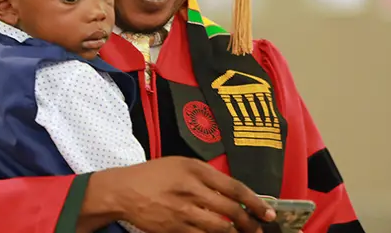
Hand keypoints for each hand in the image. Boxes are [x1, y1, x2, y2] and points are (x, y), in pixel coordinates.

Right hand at [77, 157, 275, 232]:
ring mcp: (183, 210)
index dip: (255, 201)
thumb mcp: (179, 164)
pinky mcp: (175, 227)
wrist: (123, 191)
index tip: (267, 212)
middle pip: (231, 209)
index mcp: (195, 169)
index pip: (234, 186)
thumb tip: (231, 192)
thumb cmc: (152, 175)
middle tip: (258, 228)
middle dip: (249, 222)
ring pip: (219, 227)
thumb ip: (204, 175)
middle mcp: (191, 188)